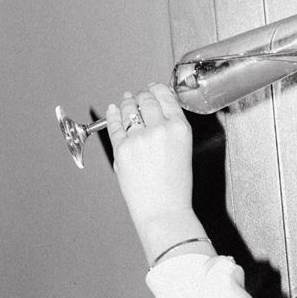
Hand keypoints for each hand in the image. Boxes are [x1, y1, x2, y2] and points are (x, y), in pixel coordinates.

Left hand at [106, 84, 197, 262]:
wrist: (163, 210)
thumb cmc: (174, 186)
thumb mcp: (183, 150)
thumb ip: (171, 129)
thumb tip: (155, 112)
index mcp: (179, 128)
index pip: (166, 97)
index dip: (157, 89)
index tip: (153, 87)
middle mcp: (159, 128)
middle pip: (146, 99)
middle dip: (142, 95)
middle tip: (139, 95)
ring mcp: (138, 137)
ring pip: (129, 108)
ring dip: (128, 102)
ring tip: (126, 100)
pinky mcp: (122, 148)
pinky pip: (114, 124)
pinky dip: (113, 114)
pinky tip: (113, 109)